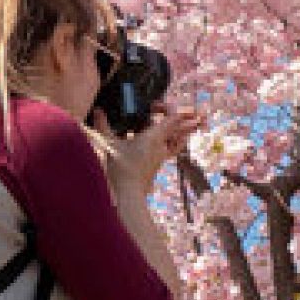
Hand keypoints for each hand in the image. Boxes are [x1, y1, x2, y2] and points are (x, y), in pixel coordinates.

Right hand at [86, 105, 201, 196]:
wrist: (128, 194)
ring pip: (178, 140)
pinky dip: (175, 142)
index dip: (174, 109)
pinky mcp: (157, 165)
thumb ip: (103, 126)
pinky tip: (174, 141)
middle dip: (190, 121)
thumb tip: (97, 111)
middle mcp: (161, 146)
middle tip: (202, 115)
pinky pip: (171, 149)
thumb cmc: (120, 169)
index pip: (172, 119)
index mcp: (153, 137)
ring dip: (186, 132)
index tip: (174, 105)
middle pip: (180, 130)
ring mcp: (160, 156)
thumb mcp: (109, 144)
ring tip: (196, 125)